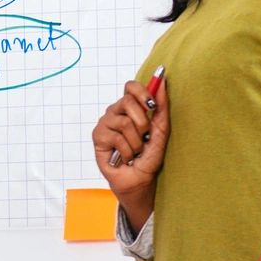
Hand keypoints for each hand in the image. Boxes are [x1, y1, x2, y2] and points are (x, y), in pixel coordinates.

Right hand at [92, 78, 170, 225]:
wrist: (140, 179)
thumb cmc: (149, 156)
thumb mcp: (161, 130)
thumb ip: (161, 106)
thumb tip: (162, 81)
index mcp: (130, 108)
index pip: (130, 87)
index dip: (141, 91)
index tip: (152, 104)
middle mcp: (115, 112)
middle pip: (127, 101)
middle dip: (142, 122)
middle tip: (144, 137)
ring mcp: (105, 124)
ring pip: (124, 122)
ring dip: (136, 142)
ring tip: (135, 151)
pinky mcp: (98, 137)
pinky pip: (116, 137)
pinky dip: (127, 151)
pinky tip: (125, 157)